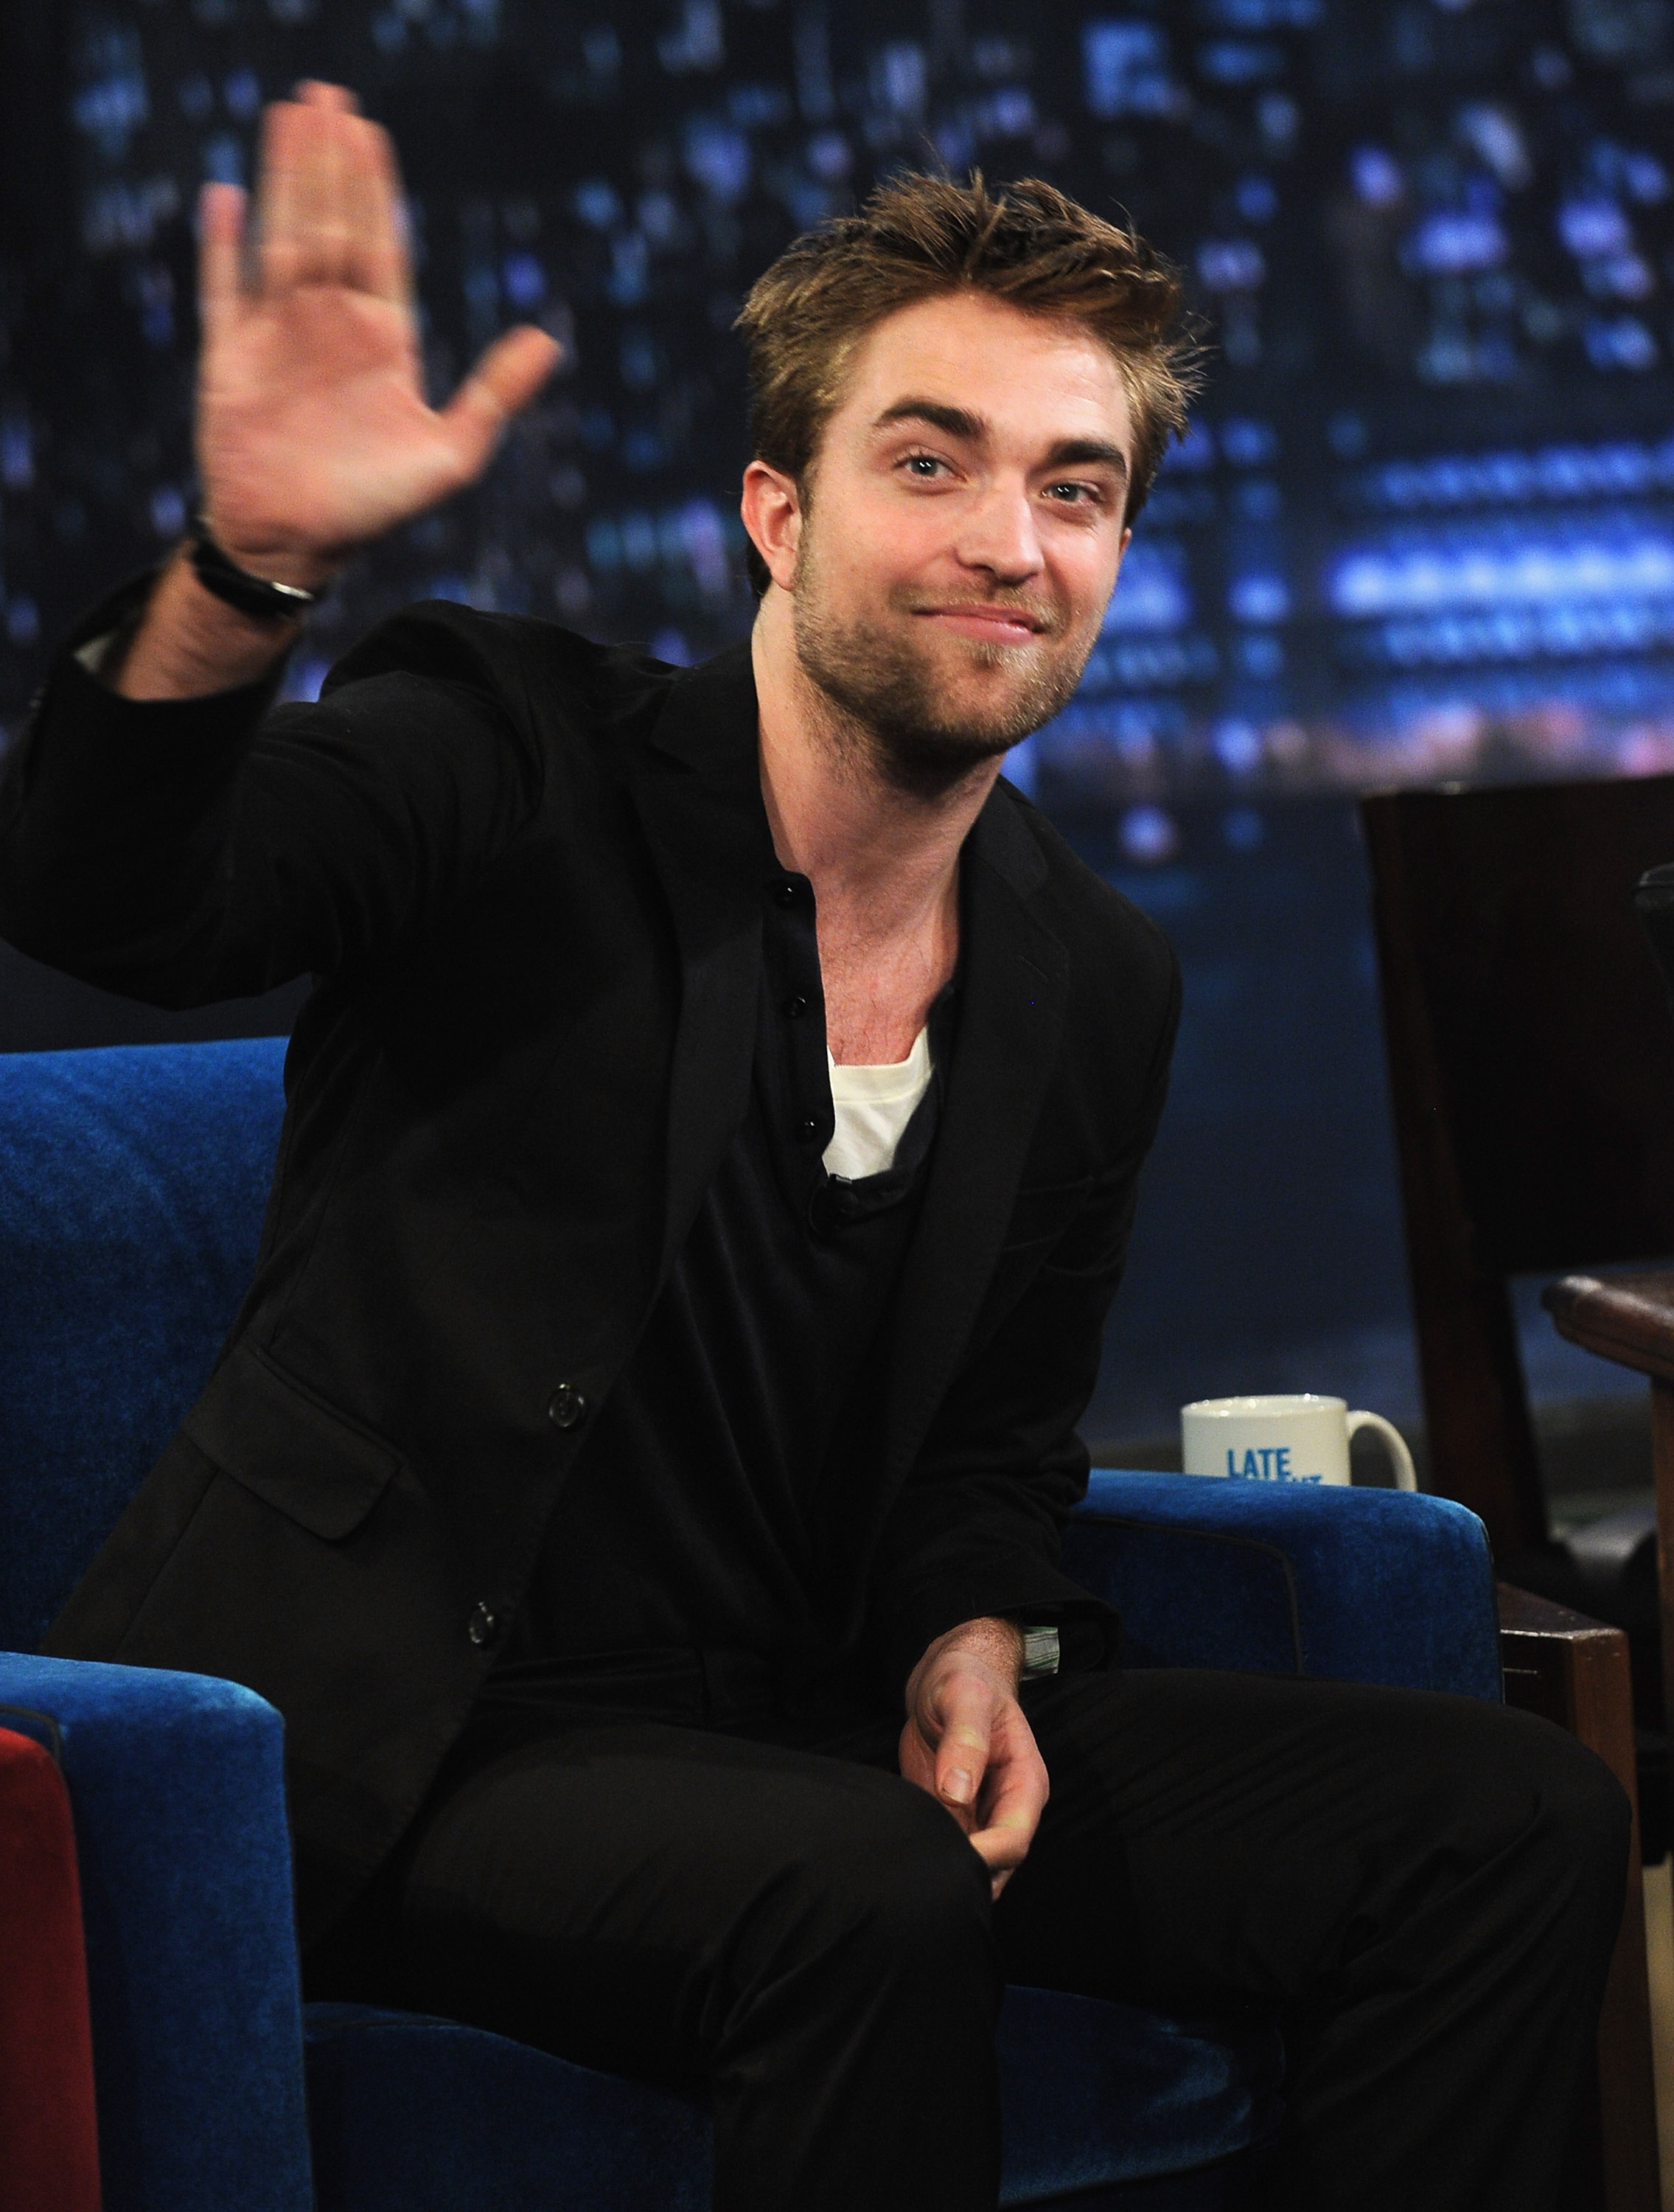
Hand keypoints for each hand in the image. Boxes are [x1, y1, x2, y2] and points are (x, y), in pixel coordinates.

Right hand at [195, 81, 560, 585]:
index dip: (375, 186)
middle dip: (329, 161)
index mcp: (384, 337)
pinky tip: (225, 195)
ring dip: (283, 178)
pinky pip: (222, 288)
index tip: (369, 130)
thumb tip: (549, 338)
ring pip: (280, 236)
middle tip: (326, 96)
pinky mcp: (230, 355)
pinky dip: (221, 244)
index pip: (381, 244)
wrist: (297, 544)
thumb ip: (496, 393)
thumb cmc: (376, 507)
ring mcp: (278, 334)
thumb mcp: (452, 453)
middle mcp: (330, 323)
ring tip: (286, 118)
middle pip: (330, 224)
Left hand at [899, 1619, 1048, 1900]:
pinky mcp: (948, 1814)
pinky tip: (899, 1860)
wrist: (947, 1675)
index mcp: (1024, 1783)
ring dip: (943, 1874)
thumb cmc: (966, 1679)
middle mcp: (1005, 1807)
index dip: (986, 1857)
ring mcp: (977, 1815)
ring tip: (907, 1877)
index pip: (1014, 1840)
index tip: (950, 1860)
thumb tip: (957, 1793)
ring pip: (969, 1865)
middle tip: (921, 1883)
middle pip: (995, 1866)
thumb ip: (965, 1741)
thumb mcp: (965, 1698)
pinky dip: (925, 1858)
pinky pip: (941, 1848)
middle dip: (965, 1879)